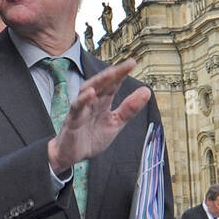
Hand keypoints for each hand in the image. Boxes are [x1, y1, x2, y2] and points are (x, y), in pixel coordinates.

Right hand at [48, 60, 150, 176]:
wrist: (72, 156)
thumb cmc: (91, 137)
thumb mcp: (115, 123)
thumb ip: (129, 108)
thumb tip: (146, 91)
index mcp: (103, 102)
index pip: (113, 85)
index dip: (122, 74)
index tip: (133, 63)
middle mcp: (92, 102)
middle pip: (102, 84)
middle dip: (115, 73)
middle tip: (128, 64)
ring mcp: (82, 109)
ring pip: (88, 90)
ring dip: (99, 81)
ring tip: (111, 73)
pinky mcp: (72, 120)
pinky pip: (77, 107)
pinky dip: (83, 100)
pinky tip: (90, 93)